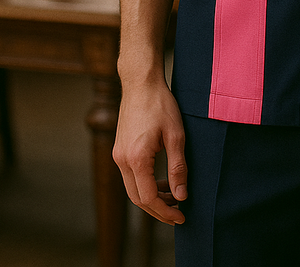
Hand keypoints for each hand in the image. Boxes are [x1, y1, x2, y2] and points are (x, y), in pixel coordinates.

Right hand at [112, 79, 187, 224]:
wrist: (141, 83)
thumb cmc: (160, 105)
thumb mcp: (176, 135)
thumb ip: (178, 168)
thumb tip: (181, 195)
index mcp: (136, 158)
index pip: (148, 198)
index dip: (165, 211)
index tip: (181, 216)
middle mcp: (122, 160)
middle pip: (137, 199)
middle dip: (158, 210)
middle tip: (178, 214)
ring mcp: (118, 155)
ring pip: (132, 189)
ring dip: (152, 197)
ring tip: (174, 197)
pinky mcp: (119, 149)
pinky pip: (130, 176)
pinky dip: (145, 184)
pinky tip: (161, 181)